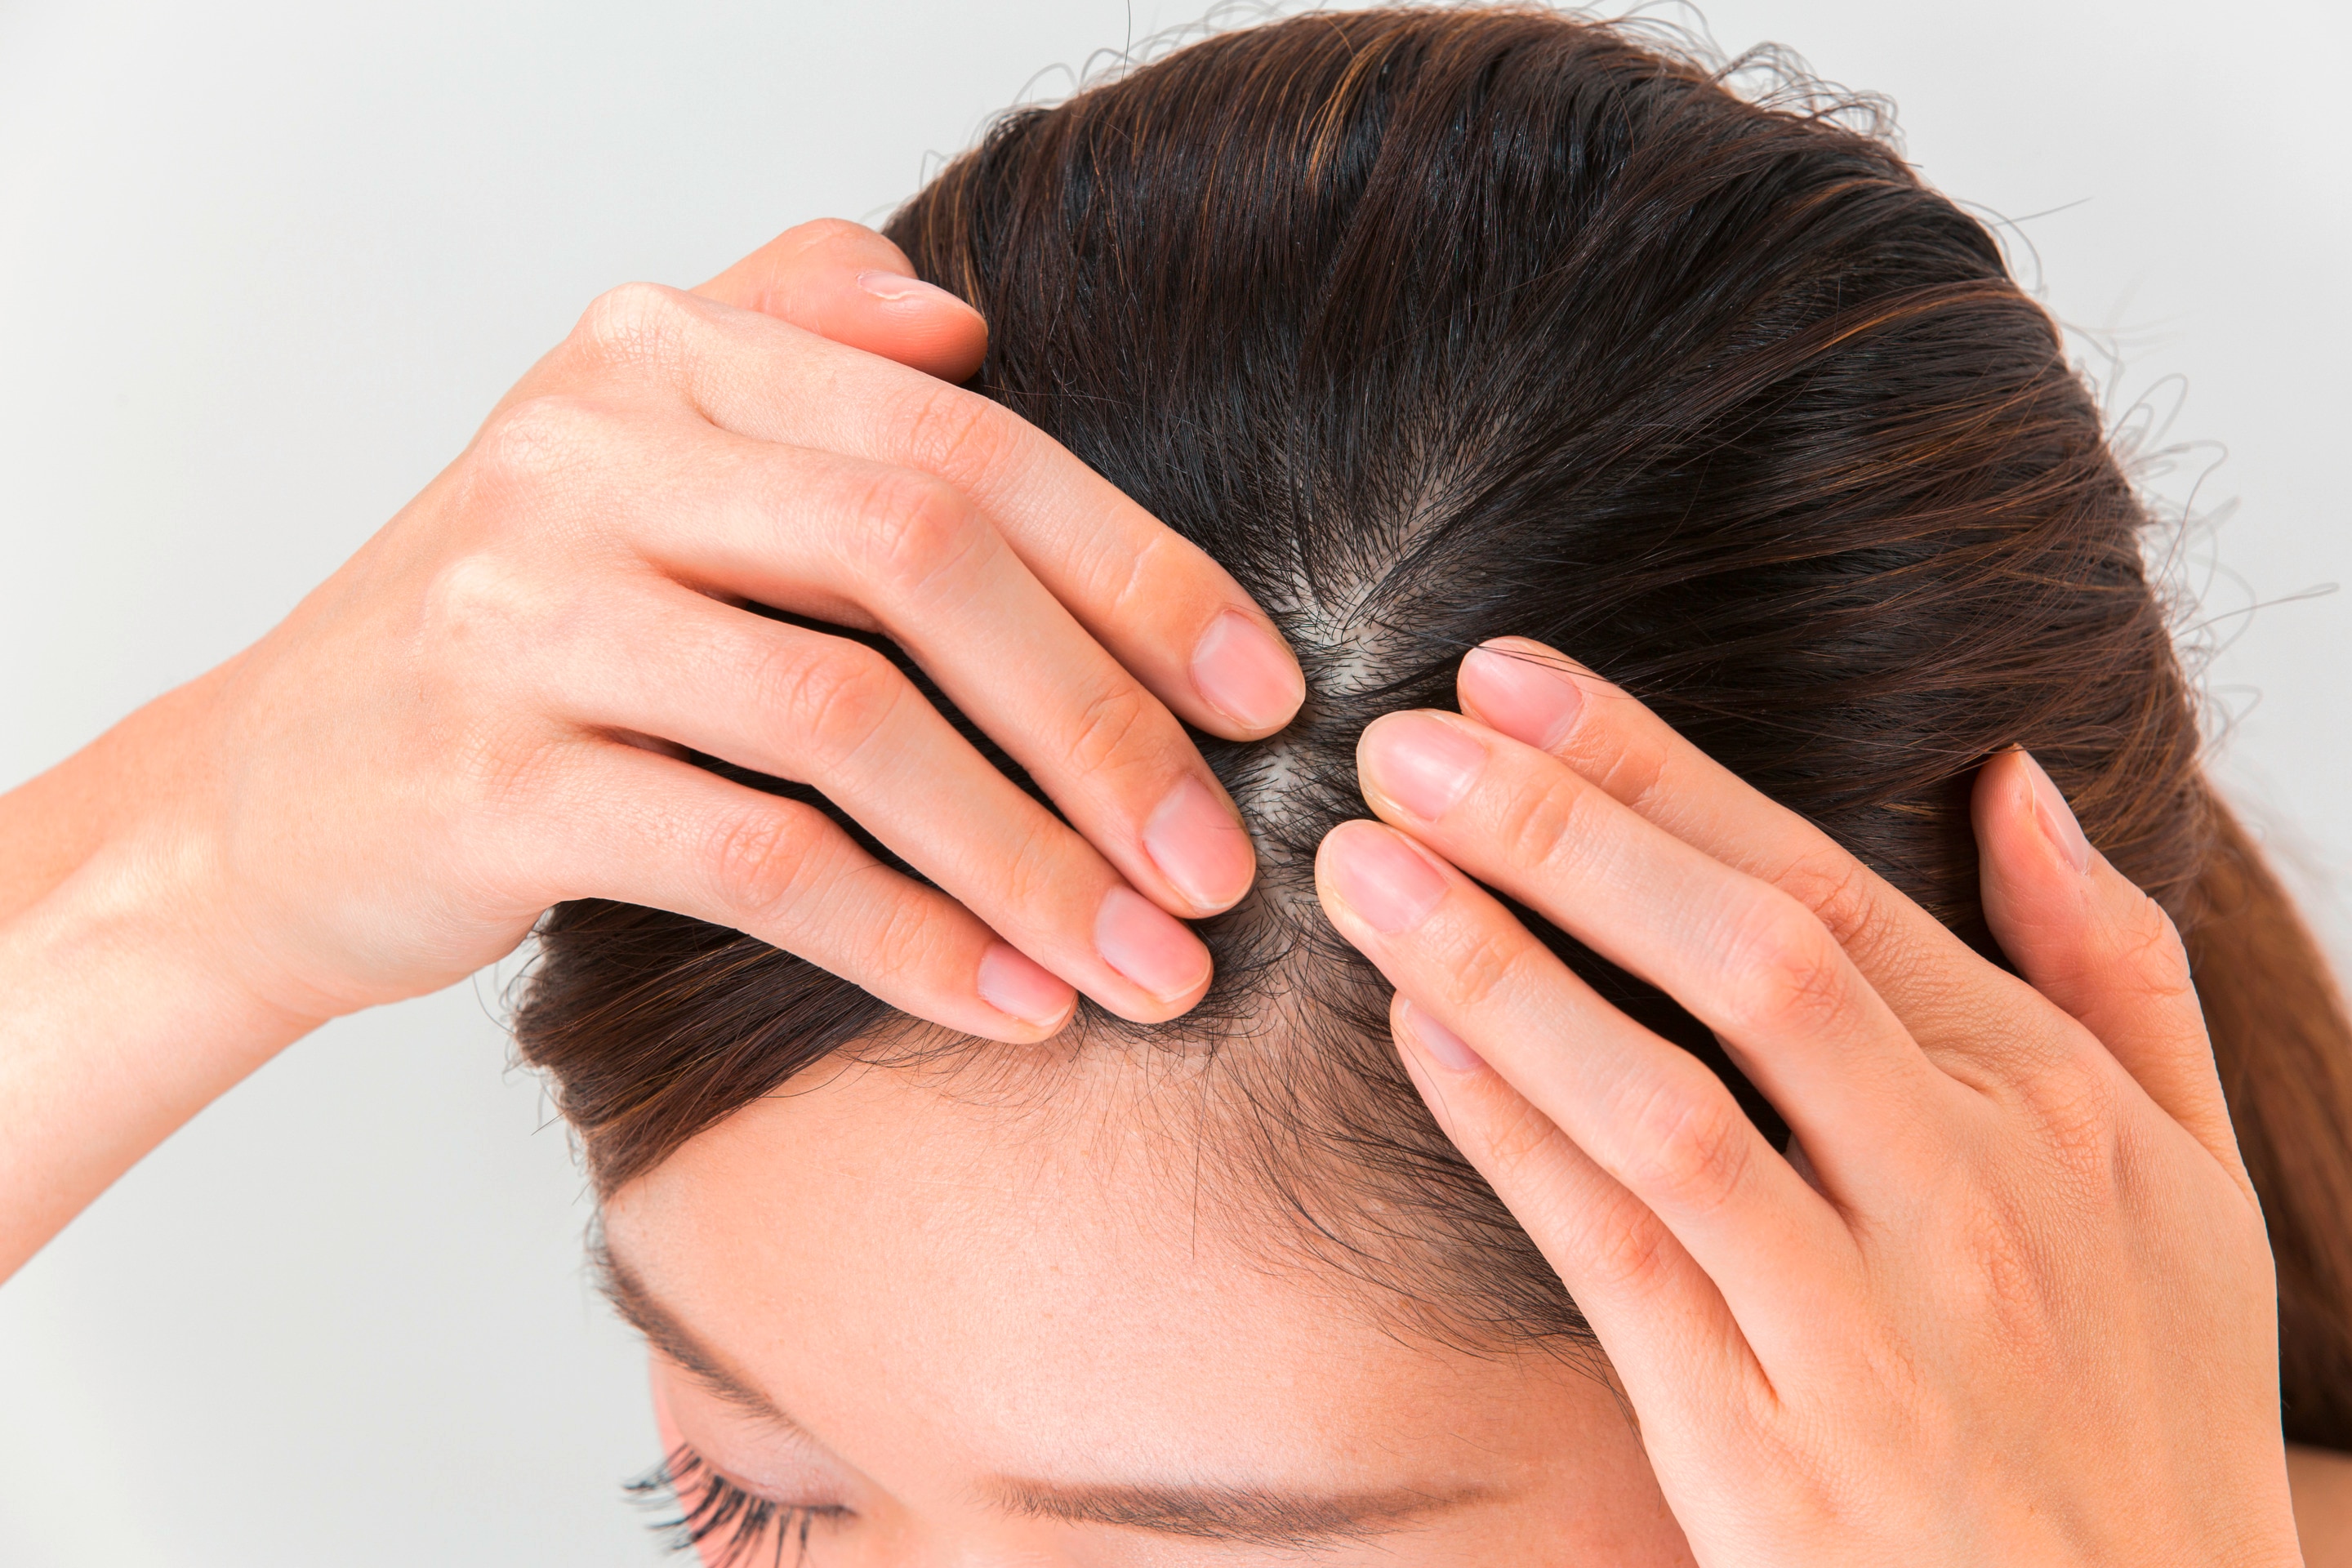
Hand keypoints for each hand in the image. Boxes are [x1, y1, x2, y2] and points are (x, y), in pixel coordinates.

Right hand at [80, 219, 1302, 1038]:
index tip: (1262, 693)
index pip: (960, 441)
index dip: (1137, 570)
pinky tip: (1009, 1005)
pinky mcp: (488, 779)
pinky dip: (909, 941)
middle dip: (1103, 723)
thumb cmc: (507, 640)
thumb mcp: (626, 450)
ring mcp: (526, 612)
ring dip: (1030, 857)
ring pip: (850, 721)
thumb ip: (788, 338)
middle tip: (1218, 861)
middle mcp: (586, 453)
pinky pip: (755, 859)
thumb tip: (967, 321)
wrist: (266, 801)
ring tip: (1145, 962)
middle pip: (923, 561)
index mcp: (659, 357)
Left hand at [1314, 637, 2300, 1565]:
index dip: (1657, 773)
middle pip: (1747, 965)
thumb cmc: (2150, 1406)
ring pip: (1663, 1107)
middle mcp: (1970, 1200)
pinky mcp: (1766, 1451)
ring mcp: (1866, 1331)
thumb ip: (2111, 966)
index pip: (1833, 889)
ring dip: (1500, 968)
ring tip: (1364, 864)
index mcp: (2055, 1107)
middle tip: (1404, 740)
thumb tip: (2019, 780)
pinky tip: (1415, 1035)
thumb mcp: (2191, 1177)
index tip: (1517, 684)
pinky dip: (1510, 1137)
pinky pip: (1617, 1262)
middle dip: (1563, 833)